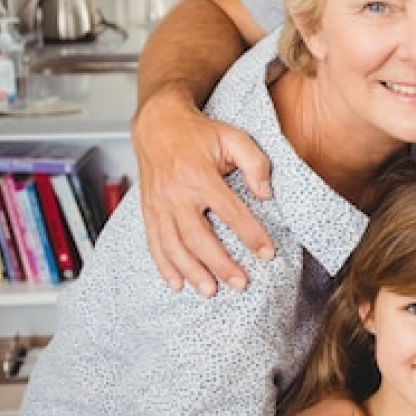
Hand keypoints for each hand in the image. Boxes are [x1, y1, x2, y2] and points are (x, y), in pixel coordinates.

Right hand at [132, 85, 274, 294]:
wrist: (157, 125)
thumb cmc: (198, 133)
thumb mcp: (233, 137)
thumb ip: (255, 163)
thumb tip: (266, 194)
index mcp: (199, 175)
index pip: (230, 211)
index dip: (250, 234)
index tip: (267, 253)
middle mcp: (176, 194)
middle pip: (198, 236)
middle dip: (219, 263)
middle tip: (240, 283)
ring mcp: (159, 205)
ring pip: (173, 245)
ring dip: (191, 271)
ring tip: (209, 291)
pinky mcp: (149, 211)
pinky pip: (154, 243)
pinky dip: (164, 266)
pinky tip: (176, 283)